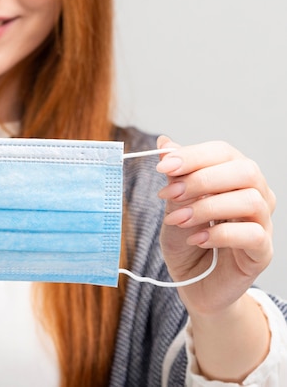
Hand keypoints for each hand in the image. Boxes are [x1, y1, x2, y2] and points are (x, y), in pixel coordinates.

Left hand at [156, 136, 274, 315]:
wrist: (193, 281)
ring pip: (250, 201)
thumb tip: (164, 143)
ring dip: (206, 207)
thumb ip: (175, 177)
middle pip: (245, 171)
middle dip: (202, 179)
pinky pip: (252, 234)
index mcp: (234, 177)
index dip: (194, 156)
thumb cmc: (186, 239)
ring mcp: (263, 223)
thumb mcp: (174, 206)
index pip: (223, 152)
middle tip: (168, 193)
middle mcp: (255, 195)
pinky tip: (196, 238)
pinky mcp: (262, 252)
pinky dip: (220, 234)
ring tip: (175, 220)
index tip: (163, 166)